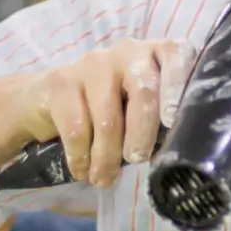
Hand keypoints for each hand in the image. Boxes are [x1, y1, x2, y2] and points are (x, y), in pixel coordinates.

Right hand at [12, 39, 196, 187]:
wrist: (52, 99)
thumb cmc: (114, 110)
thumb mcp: (143, 111)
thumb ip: (162, 121)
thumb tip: (174, 155)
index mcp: (158, 55)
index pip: (177, 55)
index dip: (177, 86)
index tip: (172, 120)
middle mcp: (129, 51)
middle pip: (143, 92)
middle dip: (142, 134)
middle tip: (137, 159)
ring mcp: (94, 62)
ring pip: (108, 118)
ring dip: (107, 156)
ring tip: (104, 178)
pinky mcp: (62, 80)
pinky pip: (77, 128)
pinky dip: (81, 156)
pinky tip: (82, 171)